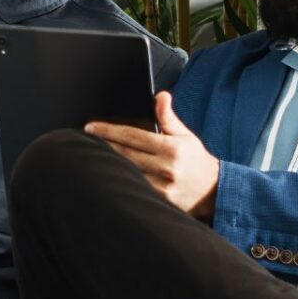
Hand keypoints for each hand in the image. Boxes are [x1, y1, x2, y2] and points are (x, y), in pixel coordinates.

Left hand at [87, 92, 220, 219]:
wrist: (213, 191)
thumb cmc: (196, 160)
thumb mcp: (185, 135)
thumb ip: (168, 117)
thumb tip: (160, 95)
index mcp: (171, 148)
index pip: (133, 136)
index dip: (108, 131)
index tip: (90, 127)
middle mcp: (166, 168)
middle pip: (124, 154)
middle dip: (102, 145)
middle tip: (84, 139)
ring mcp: (162, 188)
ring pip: (126, 173)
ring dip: (106, 164)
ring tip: (89, 155)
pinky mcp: (160, 202)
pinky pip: (133, 189)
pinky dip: (119, 181)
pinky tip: (105, 175)